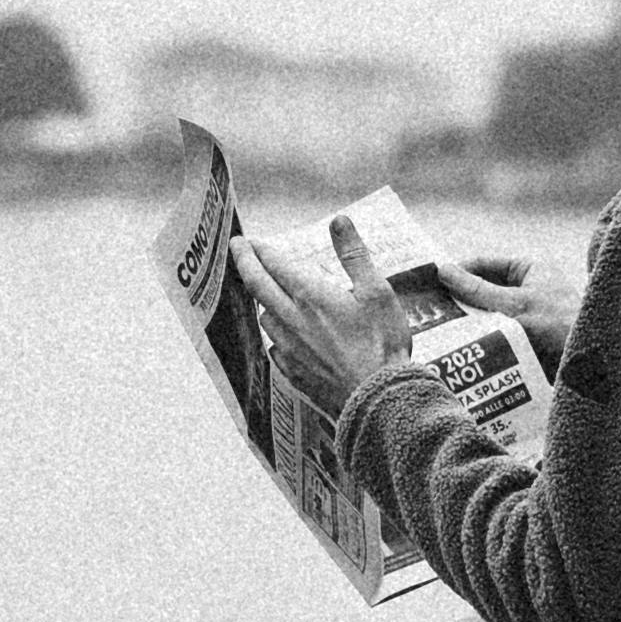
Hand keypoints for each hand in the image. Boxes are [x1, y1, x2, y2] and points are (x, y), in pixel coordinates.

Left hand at [237, 217, 418, 395]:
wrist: (377, 400)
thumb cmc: (383, 345)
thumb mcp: (378, 292)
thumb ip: (354, 255)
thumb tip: (339, 221)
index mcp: (311, 296)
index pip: (276, 265)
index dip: (261, 249)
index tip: (251, 240)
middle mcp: (292, 320)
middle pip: (258, 286)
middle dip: (245, 263)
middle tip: (237, 248)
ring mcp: (289, 348)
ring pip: (264, 317)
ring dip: (262, 300)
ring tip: (265, 291)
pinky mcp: (292, 372)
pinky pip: (274, 346)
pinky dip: (274, 332)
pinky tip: (282, 334)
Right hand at [440, 239, 586, 368]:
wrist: (592, 365)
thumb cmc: (559, 325)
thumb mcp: (513, 304)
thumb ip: (477, 289)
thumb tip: (444, 270)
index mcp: (531, 269)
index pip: (485, 264)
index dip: (458, 272)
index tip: (430, 283)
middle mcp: (530, 289)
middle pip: (486, 291)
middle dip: (461, 301)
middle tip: (430, 311)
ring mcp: (530, 315)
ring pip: (491, 316)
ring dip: (471, 325)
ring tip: (441, 333)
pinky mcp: (531, 341)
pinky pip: (501, 336)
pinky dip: (485, 341)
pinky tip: (464, 350)